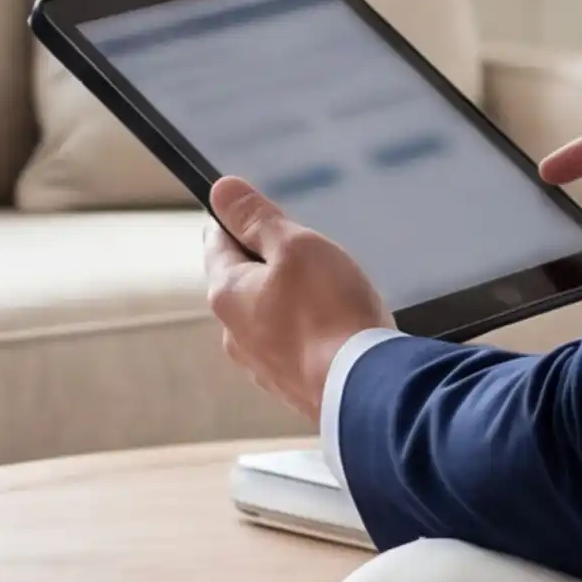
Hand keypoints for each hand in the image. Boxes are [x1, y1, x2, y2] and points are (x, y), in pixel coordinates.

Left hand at [206, 175, 390, 422]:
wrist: (365, 391)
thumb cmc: (331, 314)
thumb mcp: (295, 246)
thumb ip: (256, 218)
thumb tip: (221, 191)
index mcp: (226, 294)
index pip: (217, 241)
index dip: (238, 219)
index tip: (261, 211)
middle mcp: (234, 334)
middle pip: (244, 281)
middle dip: (272, 262)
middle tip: (311, 253)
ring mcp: (262, 365)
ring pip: (270, 315)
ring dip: (294, 299)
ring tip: (333, 293)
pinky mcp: (292, 386)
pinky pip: (295, 345)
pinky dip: (311, 331)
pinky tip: (340, 328)